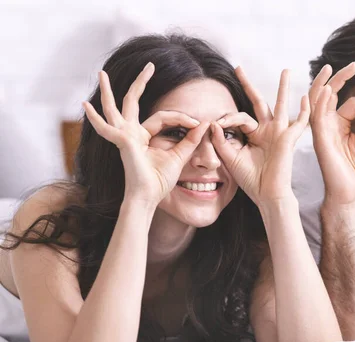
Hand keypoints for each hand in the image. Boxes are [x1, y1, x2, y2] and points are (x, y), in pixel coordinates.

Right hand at [83, 63, 207, 205]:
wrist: (149, 197)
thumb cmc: (159, 181)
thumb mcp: (180, 156)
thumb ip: (190, 139)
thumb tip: (203, 123)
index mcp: (144, 135)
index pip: (163, 116)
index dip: (182, 117)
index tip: (198, 122)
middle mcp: (131, 132)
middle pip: (134, 102)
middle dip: (141, 82)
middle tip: (149, 65)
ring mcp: (123, 136)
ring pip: (115, 108)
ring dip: (108, 91)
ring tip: (101, 73)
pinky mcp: (122, 141)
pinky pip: (106, 127)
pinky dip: (95, 118)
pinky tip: (85, 105)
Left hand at [211, 67, 308, 206]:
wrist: (267, 195)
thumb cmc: (252, 180)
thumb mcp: (231, 158)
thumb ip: (221, 141)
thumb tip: (214, 123)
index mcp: (254, 135)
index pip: (240, 117)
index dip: (228, 118)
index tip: (216, 123)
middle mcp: (267, 131)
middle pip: (258, 102)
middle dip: (248, 85)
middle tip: (238, 67)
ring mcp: (279, 133)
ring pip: (280, 105)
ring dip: (283, 88)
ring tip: (286, 71)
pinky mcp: (289, 139)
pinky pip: (300, 122)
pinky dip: (304, 111)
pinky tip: (304, 98)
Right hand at [309, 63, 354, 204]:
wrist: (350, 191)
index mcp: (340, 124)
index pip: (353, 103)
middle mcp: (329, 124)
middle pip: (330, 94)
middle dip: (339, 78)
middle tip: (354, 64)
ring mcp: (322, 130)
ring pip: (318, 101)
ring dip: (323, 84)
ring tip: (330, 69)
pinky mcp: (319, 138)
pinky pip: (316, 116)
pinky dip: (320, 102)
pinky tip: (326, 90)